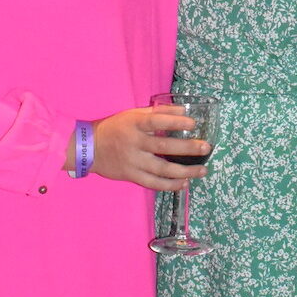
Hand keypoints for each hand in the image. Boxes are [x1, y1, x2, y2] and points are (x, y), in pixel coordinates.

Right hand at [91, 106, 208, 191]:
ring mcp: (133, 161)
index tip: (193, 123)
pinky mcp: (131, 175)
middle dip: (187, 148)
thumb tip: (183, 111)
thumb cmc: (116, 128)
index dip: (175, 121)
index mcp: (134, 123)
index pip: (156, 121)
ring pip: (162, 169)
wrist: (89, 148)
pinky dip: (170, 185)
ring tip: (202, 170)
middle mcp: (134, 142)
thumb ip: (157, 113)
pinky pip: (153, 183)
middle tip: (206, 148)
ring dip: (184, 171)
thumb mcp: (133, 115)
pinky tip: (184, 183)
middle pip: (164, 146)